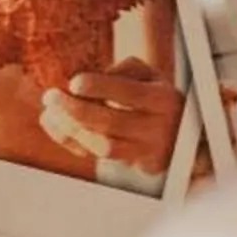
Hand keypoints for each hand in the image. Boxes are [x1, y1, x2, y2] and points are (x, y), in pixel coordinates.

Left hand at [38, 58, 179, 177]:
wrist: (185, 134)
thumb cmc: (157, 97)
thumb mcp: (149, 75)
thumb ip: (123, 71)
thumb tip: (90, 79)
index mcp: (162, 98)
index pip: (127, 92)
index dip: (98, 87)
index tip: (73, 82)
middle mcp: (158, 127)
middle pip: (111, 122)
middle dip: (75, 109)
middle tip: (51, 96)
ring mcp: (148, 150)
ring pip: (103, 146)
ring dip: (71, 129)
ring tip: (51, 112)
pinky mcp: (138, 166)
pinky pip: (100, 158)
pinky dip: (75, 142)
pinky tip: (60, 127)